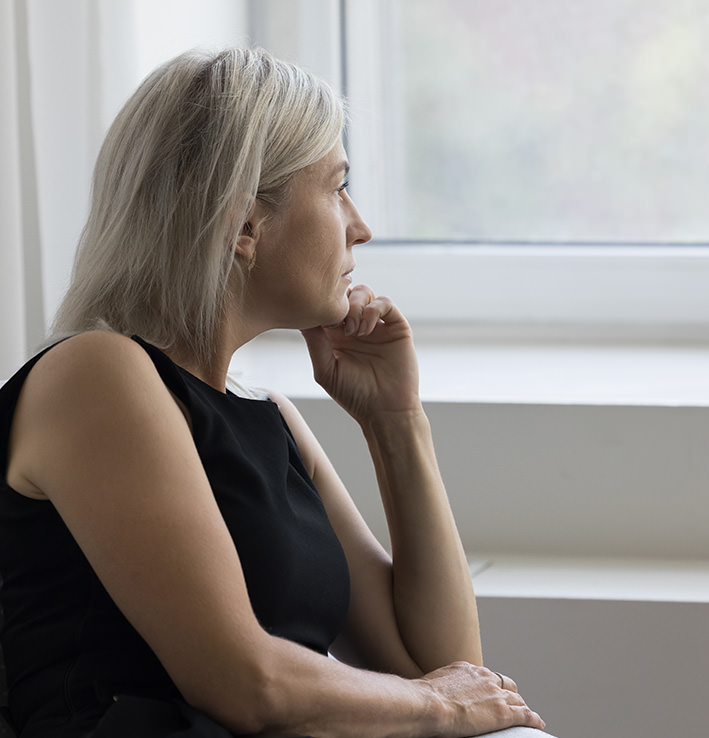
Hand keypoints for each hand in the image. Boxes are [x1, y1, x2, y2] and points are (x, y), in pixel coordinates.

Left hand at [301, 285, 420, 422]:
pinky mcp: (396, 326)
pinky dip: (373, 310)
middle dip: (338, 302)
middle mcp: (355, 326)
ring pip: (363, 292)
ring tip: (353, 331)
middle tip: (336, 324)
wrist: (385, 410)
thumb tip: (303, 316)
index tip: (319, 321)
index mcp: (335, 334)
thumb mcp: (326, 370)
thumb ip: (315, 342)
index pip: (326, 305)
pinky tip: (366, 330)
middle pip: (344, 292)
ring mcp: (375, 324)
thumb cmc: (353, 394)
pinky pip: (385, 303)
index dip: (321, 305)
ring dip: (355, 306)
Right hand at [418, 662, 545, 736]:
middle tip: (511, 704)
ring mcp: (495, 694)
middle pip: (505, 684)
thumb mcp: (433, 684)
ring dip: (521, 707)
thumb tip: (435, 695)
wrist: (428, 704)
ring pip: (517, 699)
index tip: (491, 694)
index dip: (492, 687)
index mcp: (467, 669)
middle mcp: (484, 677)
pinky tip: (538, 723)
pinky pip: (525, 715)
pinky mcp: (503, 713)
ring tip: (526, 716)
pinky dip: (533, 719)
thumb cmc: (422, 698)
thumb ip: (443, 687)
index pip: (486, 677)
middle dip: (510, 694)